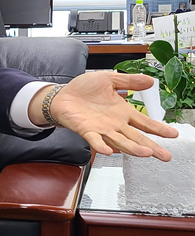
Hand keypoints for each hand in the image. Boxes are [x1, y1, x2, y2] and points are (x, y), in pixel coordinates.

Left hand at [31, 71, 176, 160]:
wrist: (62, 94)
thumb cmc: (83, 89)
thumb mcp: (109, 79)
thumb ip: (129, 81)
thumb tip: (151, 81)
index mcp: (122, 112)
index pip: (144, 122)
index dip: (158, 128)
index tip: (173, 134)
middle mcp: (114, 124)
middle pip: (136, 137)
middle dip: (151, 147)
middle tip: (165, 156)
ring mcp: (101, 129)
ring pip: (119, 141)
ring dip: (132, 148)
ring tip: (146, 153)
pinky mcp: (86, 130)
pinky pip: (94, 139)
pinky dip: (101, 146)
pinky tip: (109, 151)